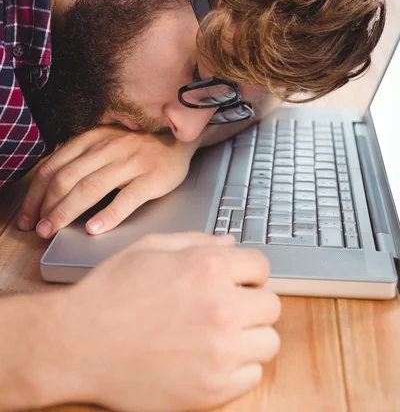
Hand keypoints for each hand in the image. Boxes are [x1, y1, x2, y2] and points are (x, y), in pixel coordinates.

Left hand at [17, 126, 195, 237]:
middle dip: (48, 207)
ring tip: (55, 231)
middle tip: (40, 229)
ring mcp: (130, 162)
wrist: (178, 139)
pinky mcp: (151, 178)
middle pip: (67, 179)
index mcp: (92, 139)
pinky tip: (95, 228)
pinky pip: (126, 198)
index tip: (29, 215)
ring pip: (90, 189)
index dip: (36, 194)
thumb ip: (81, 158)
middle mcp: (108, 148)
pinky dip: (108, 215)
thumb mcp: (105, 142)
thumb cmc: (137, 146)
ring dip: (67, 212)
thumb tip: (49, 189)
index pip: (53, 167)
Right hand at [46, 232, 280, 410]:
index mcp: (208, 267)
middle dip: (252, 303)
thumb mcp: (150, 249)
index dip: (248, 273)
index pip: (261, 266)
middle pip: (271, 305)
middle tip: (228, 308)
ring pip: (268, 342)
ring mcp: (220, 351)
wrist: (78, 342)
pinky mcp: (212, 389)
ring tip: (222, 335)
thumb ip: (196, 242)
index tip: (238, 282)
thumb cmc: (110, 293)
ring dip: (250, 336)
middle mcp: (222, 307)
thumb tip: (229, 244)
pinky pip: (251, 376)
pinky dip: (237, 368)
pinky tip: (210, 358)